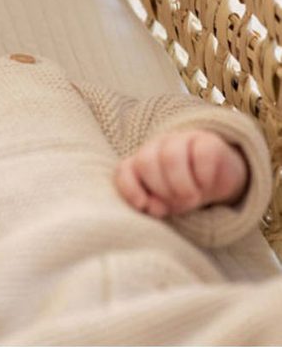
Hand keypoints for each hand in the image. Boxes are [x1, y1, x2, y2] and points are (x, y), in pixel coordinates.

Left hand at [114, 128, 248, 218]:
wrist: (221, 180)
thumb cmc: (185, 192)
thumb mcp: (167, 203)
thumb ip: (154, 204)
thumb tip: (152, 207)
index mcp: (142, 161)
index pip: (124, 170)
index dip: (130, 189)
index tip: (144, 206)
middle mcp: (158, 146)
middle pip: (146, 162)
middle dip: (161, 189)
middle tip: (179, 204)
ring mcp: (182, 139)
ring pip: (169, 156)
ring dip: (181, 186)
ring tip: (193, 198)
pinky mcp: (208, 142)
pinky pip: (201, 154)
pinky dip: (203, 176)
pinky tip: (206, 184)